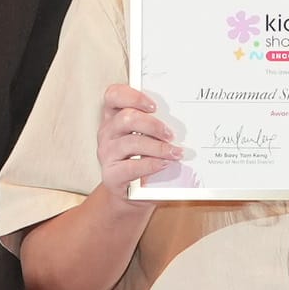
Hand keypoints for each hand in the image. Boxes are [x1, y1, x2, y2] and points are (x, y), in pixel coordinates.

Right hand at [90, 85, 188, 199]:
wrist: (132, 194)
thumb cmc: (142, 159)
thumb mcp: (145, 137)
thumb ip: (154, 125)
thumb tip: (182, 119)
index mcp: (114, 117)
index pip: (114, 95)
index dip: (133, 96)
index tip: (154, 106)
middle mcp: (107, 132)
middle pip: (126, 118)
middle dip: (153, 125)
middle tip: (170, 134)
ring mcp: (107, 153)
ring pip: (131, 143)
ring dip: (157, 147)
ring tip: (174, 152)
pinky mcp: (111, 175)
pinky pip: (131, 167)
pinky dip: (151, 164)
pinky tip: (164, 164)